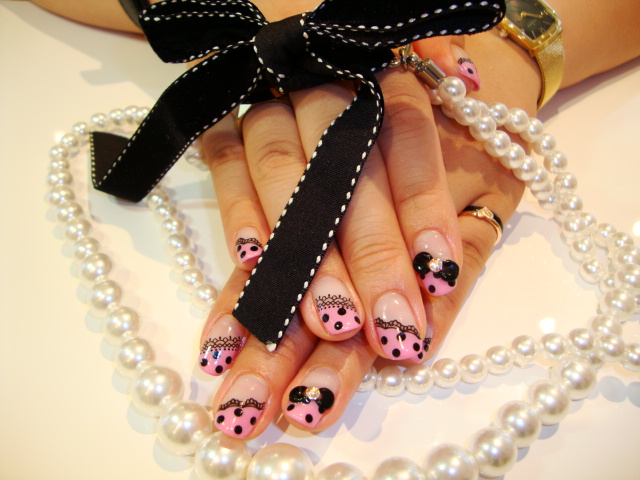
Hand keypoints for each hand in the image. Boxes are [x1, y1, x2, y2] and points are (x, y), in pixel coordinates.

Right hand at [196, 29, 538, 438]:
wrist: (353, 76)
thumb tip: (441, 296)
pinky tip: (252, 266)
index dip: (422, 205)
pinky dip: (237, 216)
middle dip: (366, 250)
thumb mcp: (466, 169)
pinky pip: (224, 164)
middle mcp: (332, 87)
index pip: (408, 134)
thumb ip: (460, 224)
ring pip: (281, 167)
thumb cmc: (433, 137)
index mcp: (395, 81)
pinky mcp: (229, 128)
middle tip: (383, 324)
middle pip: (345, 164)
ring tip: (328, 321)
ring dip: (301, 249)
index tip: (436, 276)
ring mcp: (275, 105)